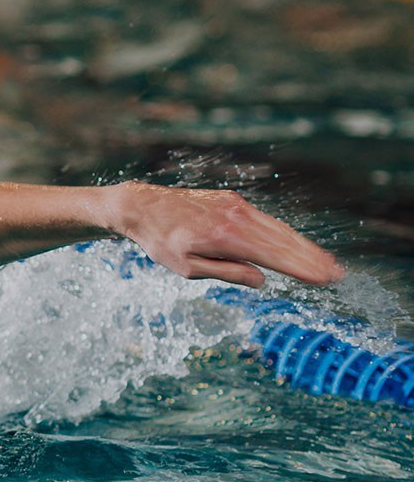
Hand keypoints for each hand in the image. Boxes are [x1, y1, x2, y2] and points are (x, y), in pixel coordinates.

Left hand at [109, 182, 343, 288]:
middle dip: (312, 259)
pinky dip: (285, 234)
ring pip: (278, 229)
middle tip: (337, 275)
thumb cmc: (161, 242)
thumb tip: (261, 280)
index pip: (274, 256)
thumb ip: (226, 272)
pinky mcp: (234, 201)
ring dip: (304, 246)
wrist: (143, 207)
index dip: (302, 268)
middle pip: (284, 241)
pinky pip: (266, 220)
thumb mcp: (187, 268)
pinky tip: (298, 246)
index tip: (326, 279)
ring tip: (326, 262)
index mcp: (226, 238)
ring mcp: (237, 207)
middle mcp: (237, 218)